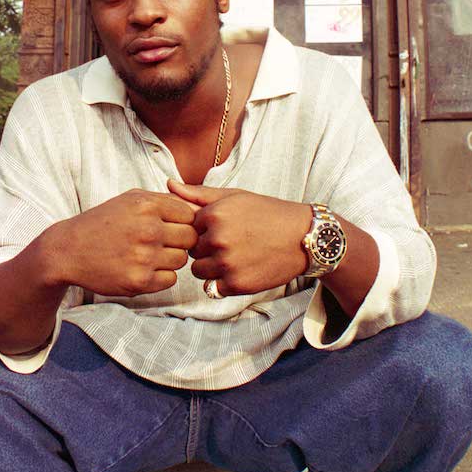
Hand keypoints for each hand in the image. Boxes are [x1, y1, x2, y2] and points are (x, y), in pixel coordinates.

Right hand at [41, 189, 197, 297]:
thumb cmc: (104, 222)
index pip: (190, 215)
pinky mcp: (139, 281)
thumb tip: (198, 209)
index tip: (169, 226)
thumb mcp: (131, 199)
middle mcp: (148, 230)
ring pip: (182, 260)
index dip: (183, 222)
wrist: (69, 250)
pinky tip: (143, 268)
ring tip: (149, 254)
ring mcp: (144, 257)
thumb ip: (165, 201)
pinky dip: (161, 276)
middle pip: (190, 238)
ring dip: (171, 259)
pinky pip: (170, 280)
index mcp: (147, 205)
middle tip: (162, 242)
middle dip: (181, 241)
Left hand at [166, 180, 311, 297]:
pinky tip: (243, 269)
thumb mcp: (234, 197)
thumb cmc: (267, 213)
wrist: (303, 237)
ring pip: (199, 271)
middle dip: (207, 249)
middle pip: (192, 251)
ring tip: (237, 256)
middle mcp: (217, 239)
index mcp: (213, 215)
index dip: (203, 230)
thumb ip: (198, 194)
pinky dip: (225, 282)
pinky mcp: (237, 284)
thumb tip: (168, 184)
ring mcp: (226, 263)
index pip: (188, 229)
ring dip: (212, 267)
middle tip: (234, 243)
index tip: (224, 228)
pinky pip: (213, 287)